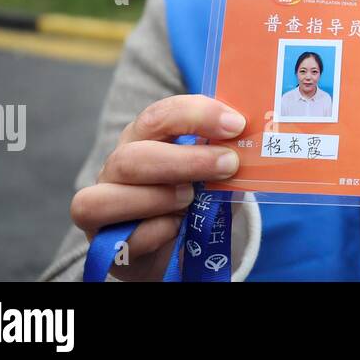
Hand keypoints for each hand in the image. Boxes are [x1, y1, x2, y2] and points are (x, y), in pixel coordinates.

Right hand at [71, 95, 244, 280]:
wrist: (180, 242)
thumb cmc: (195, 193)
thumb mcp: (210, 169)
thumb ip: (224, 153)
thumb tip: (256, 141)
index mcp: (143, 139)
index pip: (158, 116)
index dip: (195, 115)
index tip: (235, 124)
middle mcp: (116, 169)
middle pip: (130, 157)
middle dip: (183, 161)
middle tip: (228, 165)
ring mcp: (103, 207)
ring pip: (104, 200)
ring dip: (157, 198)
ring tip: (190, 200)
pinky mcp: (108, 244)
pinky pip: (124, 239)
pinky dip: (156, 232)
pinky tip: (177, 228)